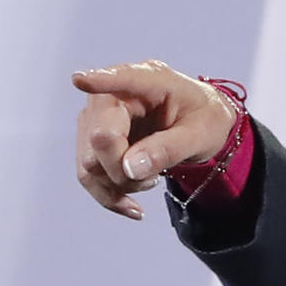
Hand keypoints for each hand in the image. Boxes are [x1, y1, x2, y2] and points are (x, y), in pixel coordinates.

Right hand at [72, 60, 235, 219]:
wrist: (201, 125)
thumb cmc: (204, 118)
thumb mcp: (201, 134)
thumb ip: (169, 149)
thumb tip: (130, 168)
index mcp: (149, 79)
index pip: (122, 79)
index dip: (99, 80)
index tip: (80, 80)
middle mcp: (114, 94)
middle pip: (99, 138)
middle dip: (124, 170)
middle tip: (155, 178)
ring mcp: (98, 116)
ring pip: (90, 162)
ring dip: (120, 184)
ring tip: (151, 180)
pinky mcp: (92, 140)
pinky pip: (88, 175)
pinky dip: (109, 195)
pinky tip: (132, 207)